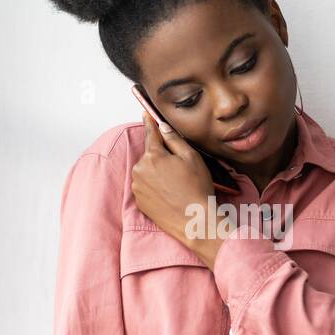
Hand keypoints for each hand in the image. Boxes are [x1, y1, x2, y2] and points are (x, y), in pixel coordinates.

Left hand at [131, 111, 229, 265]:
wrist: (194, 221)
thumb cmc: (196, 189)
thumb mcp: (191, 158)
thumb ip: (174, 140)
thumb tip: (163, 127)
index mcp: (153, 156)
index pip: (150, 134)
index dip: (150, 123)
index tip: (146, 113)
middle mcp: (140, 170)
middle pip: (150, 155)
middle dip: (162, 157)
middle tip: (180, 168)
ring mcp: (137, 187)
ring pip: (147, 171)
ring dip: (158, 173)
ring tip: (176, 184)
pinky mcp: (139, 201)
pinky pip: (146, 187)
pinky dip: (155, 187)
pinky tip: (170, 193)